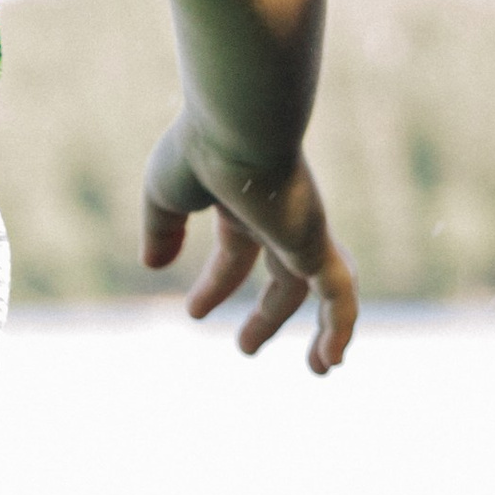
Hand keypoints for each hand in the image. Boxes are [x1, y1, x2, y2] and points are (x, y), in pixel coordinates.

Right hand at [143, 120, 357, 372]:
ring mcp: (304, 232)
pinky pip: (341, 294)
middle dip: (267, 314)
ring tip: (322, 369)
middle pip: (283, 276)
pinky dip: (342, 327)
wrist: (237, 125)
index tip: (193, 314)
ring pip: (325, 289)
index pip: (237, 253)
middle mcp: (281, 218)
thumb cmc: (198, 148)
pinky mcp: (317, 244)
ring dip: (325, 330)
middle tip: (246, 347)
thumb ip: (161, 229)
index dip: (216, 285)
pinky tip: (333, 360)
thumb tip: (153, 265)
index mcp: (246, 203)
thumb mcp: (163, 194)